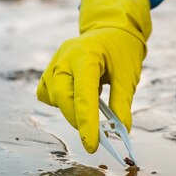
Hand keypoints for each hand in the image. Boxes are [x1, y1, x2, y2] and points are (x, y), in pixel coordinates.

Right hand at [37, 28, 144, 152]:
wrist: (111, 30)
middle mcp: (65, 57)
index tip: (92, 146)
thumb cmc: (121, 50)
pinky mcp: (50, 70)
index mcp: (86, 55)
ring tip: (91, 108)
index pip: (83, 95)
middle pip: (61, 97)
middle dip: (77, 120)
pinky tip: (76, 99)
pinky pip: (47, 93)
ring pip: (52, 97)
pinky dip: (60, 102)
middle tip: (95, 136)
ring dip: (70, 110)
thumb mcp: (128, 75)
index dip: (87, 123)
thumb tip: (121, 130)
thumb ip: (122, 103)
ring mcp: (54, 62)